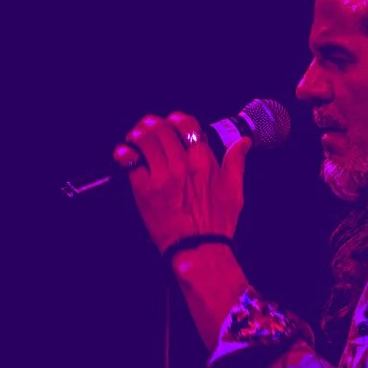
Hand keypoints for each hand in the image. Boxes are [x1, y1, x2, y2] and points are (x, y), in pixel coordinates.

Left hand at [119, 111, 247, 255]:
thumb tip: (242, 142)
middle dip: (152, 124)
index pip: (186, 124)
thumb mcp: (235, 191)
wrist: (199, 248)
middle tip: (148, 129)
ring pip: (143, 139)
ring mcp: (161, 176)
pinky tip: (125, 155)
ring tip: (135, 139)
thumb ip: (236, 162)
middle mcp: (182, 165)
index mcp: (204, 162)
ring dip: (137, 135)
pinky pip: (128, 161)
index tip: (172, 124)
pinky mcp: (144, 189)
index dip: (176, 119)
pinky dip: (124, 154)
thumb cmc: (217, 223)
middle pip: (160, 128)